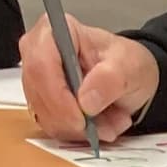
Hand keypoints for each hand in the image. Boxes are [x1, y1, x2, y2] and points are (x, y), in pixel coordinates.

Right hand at [19, 17, 157, 144]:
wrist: (129, 77)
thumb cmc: (126, 63)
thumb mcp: (130, 66)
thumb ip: (110, 79)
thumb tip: (86, 100)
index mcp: (53, 31)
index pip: (41, 65)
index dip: (57, 97)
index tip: (81, 119)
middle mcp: (37, 53)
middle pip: (38, 94)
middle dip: (72, 119)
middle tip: (105, 127)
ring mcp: (36, 80)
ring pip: (45, 116)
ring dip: (81, 129)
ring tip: (110, 121)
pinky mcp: (42, 103)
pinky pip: (53, 127)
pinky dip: (79, 134)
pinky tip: (99, 125)